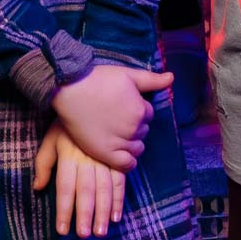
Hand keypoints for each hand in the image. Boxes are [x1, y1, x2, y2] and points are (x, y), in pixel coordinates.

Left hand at [32, 123, 126, 237]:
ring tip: (100, 231)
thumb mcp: (50, 141)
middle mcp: (87, 160)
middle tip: (84, 235)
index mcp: (68, 157)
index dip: (64, 210)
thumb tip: (37, 188)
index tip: (63, 229)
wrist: (89, 100)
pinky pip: (119, 181)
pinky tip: (116, 215)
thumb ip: (43, 164)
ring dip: (103, 212)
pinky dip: (118, 199)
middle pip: (86, 191)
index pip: (65, 188)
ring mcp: (104, 159)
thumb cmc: (66, 126)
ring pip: (104, 189)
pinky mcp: (117, 158)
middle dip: (85, 214)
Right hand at [49, 63, 168, 170]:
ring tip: (115, 132)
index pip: (148, 115)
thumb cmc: (97, 79)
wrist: (69, 89)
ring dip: (130, 142)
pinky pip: (126, 164)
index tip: (123, 107)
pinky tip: (120, 152)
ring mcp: (119, 142)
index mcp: (140, 110)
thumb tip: (172, 77)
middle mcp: (133, 128)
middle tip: (116, 118)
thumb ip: (151, 80)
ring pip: (137, 148)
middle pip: (142, 132)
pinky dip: (127, 160)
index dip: (137, 110)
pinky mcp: (105, 153)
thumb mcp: (127, 74)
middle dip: (134, 126)